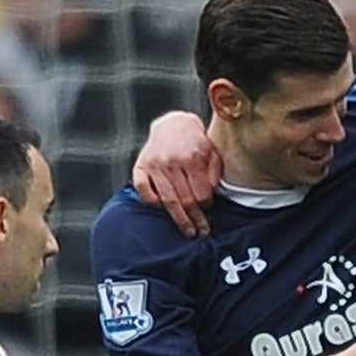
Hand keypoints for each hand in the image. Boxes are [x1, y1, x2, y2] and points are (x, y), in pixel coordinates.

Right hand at [133, 111, 221, 236]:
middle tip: (201, 232)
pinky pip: (143, 189)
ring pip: (167, 200)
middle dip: (195, 219)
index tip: (208, 211)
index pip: (200, 194)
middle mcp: (171, 162)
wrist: (173, 124)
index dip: (206, 206)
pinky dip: (151, 200)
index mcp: (191, 158)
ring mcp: (154, 165)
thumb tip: (211, 194)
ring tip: (188, 230)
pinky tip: (160, 208)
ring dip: (179, 219)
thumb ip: (214, 173)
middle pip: (185, 200)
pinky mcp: (141, 166)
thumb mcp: (212, 153)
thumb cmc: (195, 142)